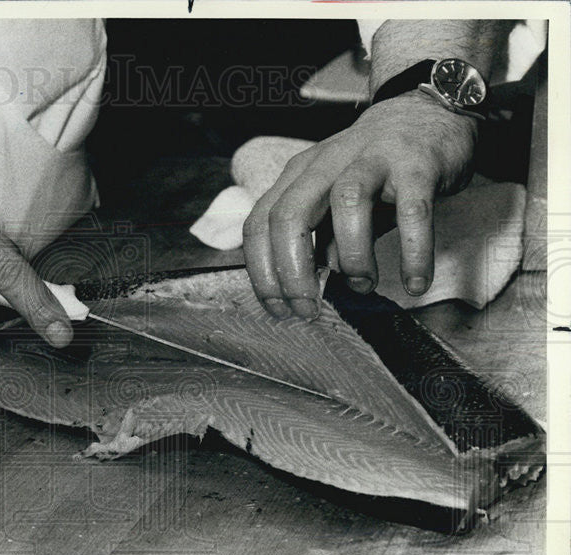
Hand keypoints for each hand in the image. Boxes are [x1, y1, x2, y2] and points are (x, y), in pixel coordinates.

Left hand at [242, 91, 476, 318]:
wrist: (428, 112)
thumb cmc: (374, 171)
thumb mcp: (333, 204)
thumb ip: (320, 241)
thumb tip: (310, 287)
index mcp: (298, 175)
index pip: (260, 223)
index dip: (262, 272)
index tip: (278, 308)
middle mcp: (326, 163)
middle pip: (290, 216)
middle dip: (293, 272)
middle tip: (309, 309)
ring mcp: (372, 158)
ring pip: (346, 204)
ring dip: (351, 258)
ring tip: (364, 285)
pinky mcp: (418, 164)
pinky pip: (412, 212)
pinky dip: (413, 252)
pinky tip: (415, 282)